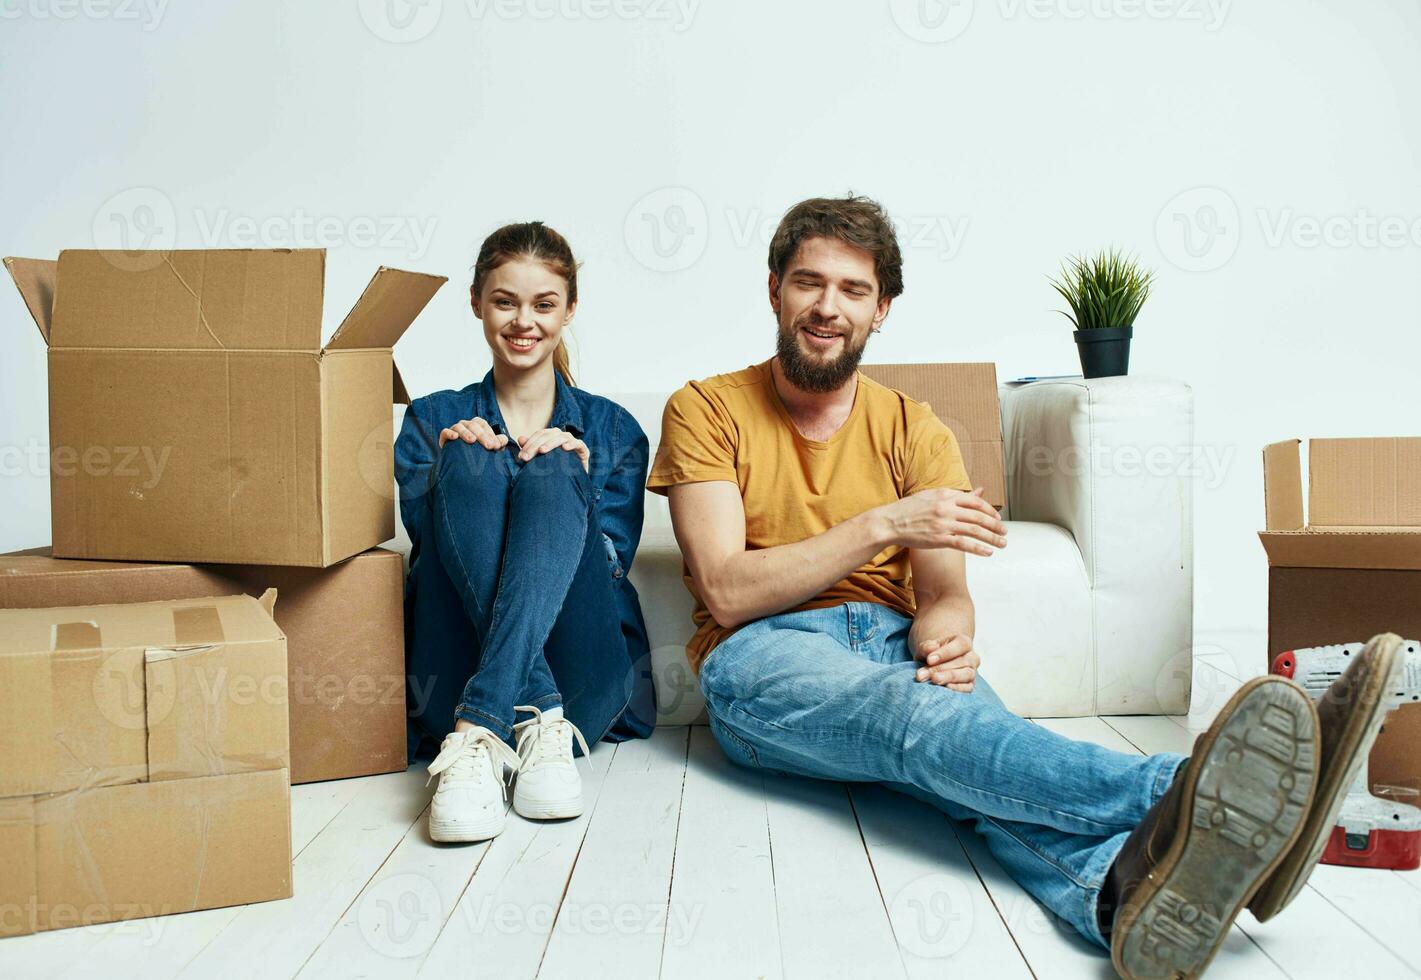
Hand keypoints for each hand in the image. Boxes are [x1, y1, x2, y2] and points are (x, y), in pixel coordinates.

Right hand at [439, 417, 509, 449]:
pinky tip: (455, 437)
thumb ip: (497, 444)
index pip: (484, 425)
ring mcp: (454, 429)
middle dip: (482, 435)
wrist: (460, 464)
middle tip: (489, 446)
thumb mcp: (489, 449)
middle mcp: (465, 425)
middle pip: (473, 425)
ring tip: (472, 441)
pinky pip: (445, 432)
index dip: (491, 434)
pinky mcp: (444, 437)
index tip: (496, 446)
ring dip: (466, 433)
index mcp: (476, 425)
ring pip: (459, 427)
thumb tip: (504, 440)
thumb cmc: (477, 453)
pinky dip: (449, 433)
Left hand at [517, 427, 589, 473]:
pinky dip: (571, 444)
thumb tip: (520, 439)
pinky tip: (565, 448)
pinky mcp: (583, 449)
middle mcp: (562, 436)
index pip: (539, 435)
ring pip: (561, 437)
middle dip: (535, 445)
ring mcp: (573, 442)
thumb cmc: (555, 469)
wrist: (573, 481)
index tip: (520, 456)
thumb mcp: (541, 460)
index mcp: (551, 436)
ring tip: (542, 451)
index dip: (529, 443)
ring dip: (551, 443)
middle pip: (548, 435)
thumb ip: (532, 449)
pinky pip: (578, 444)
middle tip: (526, 457)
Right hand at [883, 486, 1004, 556]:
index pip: (975, 501)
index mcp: (945, 495)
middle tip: (1004, 532)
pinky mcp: (938, 539)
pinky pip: (963, 544)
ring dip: (992, 538)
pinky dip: (978, 548)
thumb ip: (956, 495)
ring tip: (1002, 544)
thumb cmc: (909, 509)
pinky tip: (988, 552)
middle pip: (979, 516)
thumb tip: (979, 491)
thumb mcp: (932, 496)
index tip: (997, 518)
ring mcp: (943, 524)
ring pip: (975, 530)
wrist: (889, 522)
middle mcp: (946, 508)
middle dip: (995, 525)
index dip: (989, 510)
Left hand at [914, 633, 979, 691]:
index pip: (960, 645)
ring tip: (933, 679)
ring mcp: (972, 672)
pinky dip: (957, 688)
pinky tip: (945, 687)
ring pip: (966, 674)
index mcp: (964, 643)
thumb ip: (927, 647)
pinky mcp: (970, 685)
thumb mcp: (927, 647)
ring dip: (948, 677)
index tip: (929, 660)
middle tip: (923, 674)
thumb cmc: (933, 654)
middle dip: (941, 668)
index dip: (945, 652)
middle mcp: (971, 657)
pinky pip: (968, 688)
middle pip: (962, 661)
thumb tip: (931, 649)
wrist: (936, 665)